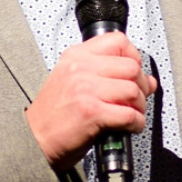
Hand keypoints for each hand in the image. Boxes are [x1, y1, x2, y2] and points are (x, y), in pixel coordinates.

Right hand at [27, 33, 156, 171]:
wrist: (34, 139)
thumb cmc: (53, 115)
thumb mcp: (72, 81)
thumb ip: (107, 74)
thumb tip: (147, 80)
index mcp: (76, 56)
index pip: (118, 41)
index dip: (134, 57)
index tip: (133, 72)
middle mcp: (80, 68)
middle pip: (132, 67)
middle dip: (141, 86)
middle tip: (136, 99)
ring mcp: (86, 89)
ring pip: (133, 90)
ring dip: (139, 107)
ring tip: (130, 114)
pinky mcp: (92, 112)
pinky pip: (130, 114)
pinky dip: (136, 124)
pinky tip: (128, 127)